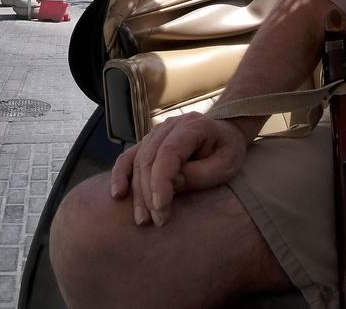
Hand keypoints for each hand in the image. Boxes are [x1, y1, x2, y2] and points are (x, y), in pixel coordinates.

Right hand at [108, 112, 249, 227]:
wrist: (224, 134)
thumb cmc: (228, 151)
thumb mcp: (225, 165)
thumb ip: (199, 174)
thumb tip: (171, 184)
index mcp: (192, 126)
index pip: (169, 152)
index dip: (161, 181)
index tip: (161, 207)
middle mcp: (169, 126)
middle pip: (149, 159)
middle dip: (150, 193)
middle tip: (158, 221)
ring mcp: (156, 133)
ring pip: (137, 161)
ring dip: (137, 192)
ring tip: (143, 219)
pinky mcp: (148, 143)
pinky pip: (128, 158)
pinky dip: (120, 175)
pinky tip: (118, 194)